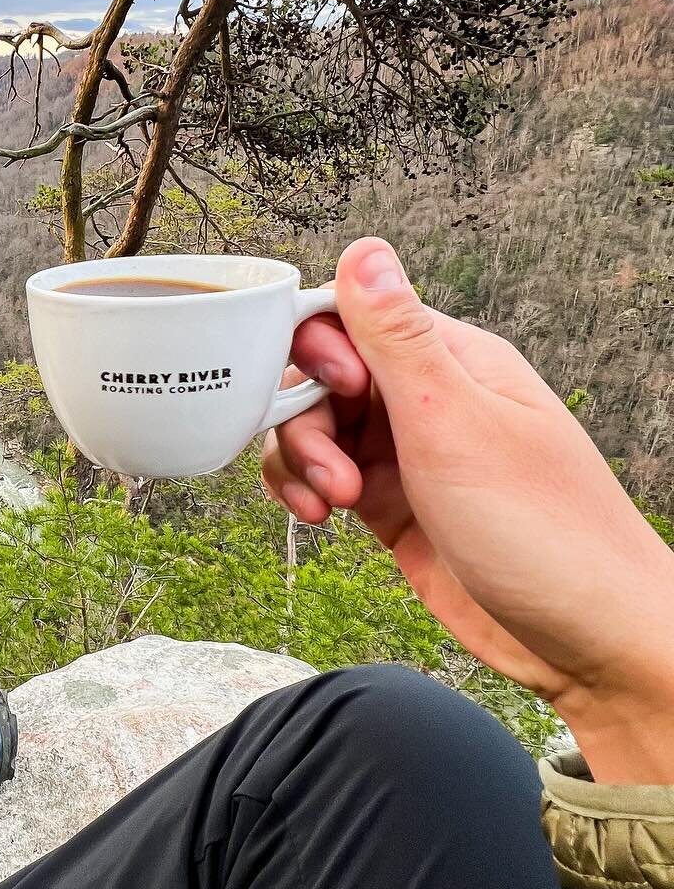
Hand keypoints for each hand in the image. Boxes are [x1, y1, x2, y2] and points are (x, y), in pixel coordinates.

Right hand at [263, 237, 673, 781]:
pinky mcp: (393, 504)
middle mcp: (427, 398)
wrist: (586, 640)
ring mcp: (408, 452)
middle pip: (319, 375)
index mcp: (453, 359)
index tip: (331, 394)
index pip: (349, 315)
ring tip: (334, 506)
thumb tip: (363, 248)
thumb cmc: (545, 534)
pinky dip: (306, 490)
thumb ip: (398, 336)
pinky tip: (321, 518)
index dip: (316, 349)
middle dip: (304, 420)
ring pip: (314, 427)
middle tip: (335, 474)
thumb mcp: (456, 424)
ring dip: (302, 461)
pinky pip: (324, 475)